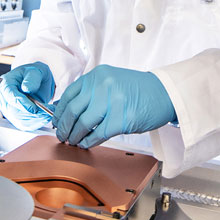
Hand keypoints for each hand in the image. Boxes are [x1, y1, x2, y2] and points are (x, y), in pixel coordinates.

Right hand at [0, 62, 54, 130]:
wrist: (36, 82)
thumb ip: (32, 78)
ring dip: (36, 120)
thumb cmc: (34, 74)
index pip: (10, 95)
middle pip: (14, 111)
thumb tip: (27, 88)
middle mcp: (4, 98)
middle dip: (33, 115)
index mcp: (6, 83)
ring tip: (49, 113)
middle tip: (48, 112)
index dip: (21, 103)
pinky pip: (24, 125)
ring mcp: (8, 109)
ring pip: (20, 121)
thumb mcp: (36, 70)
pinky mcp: (15, 118)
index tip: (34, 108)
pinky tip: (45, 117)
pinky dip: (36, 123)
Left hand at [54, 64, 174, 147]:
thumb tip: (65, 109)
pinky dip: (89, 141)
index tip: (56, 121)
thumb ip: (90, 92)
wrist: (163, 93)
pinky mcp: (122, 119)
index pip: (69, 94)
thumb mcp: (110, 81)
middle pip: (73, 110)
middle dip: (64, 126)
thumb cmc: (137, 90)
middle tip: (61, 135)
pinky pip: (99, 134)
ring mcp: (112, 102)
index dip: (59, 111)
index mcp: (97, 75)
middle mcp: (103, 86)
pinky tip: (85, 144)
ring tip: (72, 141)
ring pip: (84, 123)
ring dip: (75, 136)